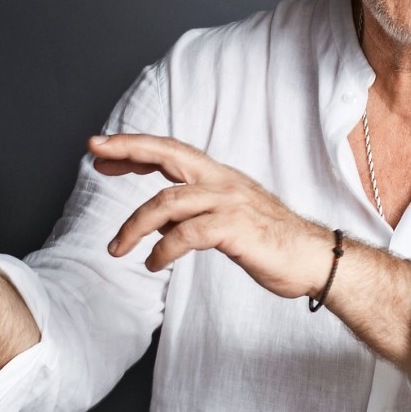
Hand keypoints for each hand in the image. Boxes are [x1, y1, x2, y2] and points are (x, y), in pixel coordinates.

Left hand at [91, 133, 334, 299]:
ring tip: (117, 249)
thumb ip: (194, 216)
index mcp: (219, 177)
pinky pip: (186, 235)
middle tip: (94, 152)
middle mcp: (222, 182)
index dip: (135, 147)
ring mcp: (229, 202)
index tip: (102, 148)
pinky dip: (163, 250)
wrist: (315, 259)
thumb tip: (158, 226)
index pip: (171, 152)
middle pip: (167, 155)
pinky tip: (153, 264)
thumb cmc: (272, 243)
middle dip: (128, 150)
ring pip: (167, 202)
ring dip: (135, 226)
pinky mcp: (235, 227)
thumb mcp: (226, 221)